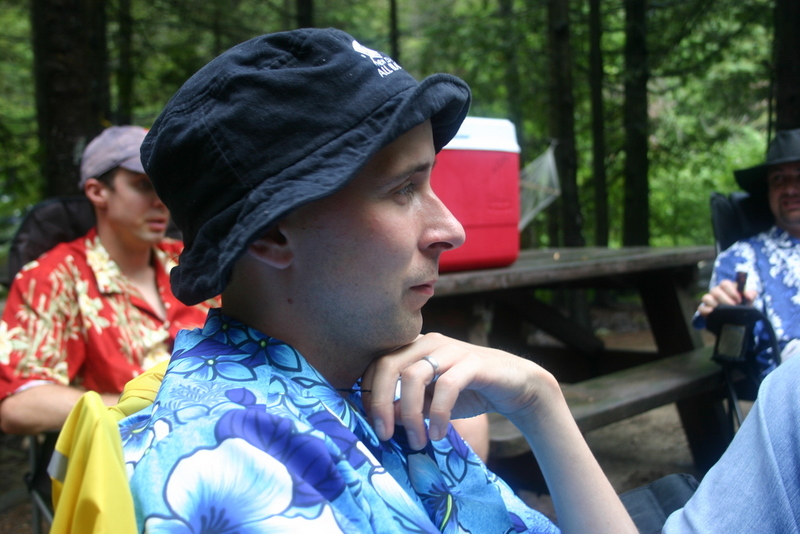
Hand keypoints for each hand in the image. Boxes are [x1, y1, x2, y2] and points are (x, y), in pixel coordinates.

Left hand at [360, 332, 557, 449]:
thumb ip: (405, 405)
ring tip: (417, 441)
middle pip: (388, 365)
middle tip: (384, 435)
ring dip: (409, 414)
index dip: (367, 393)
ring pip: (413, 377)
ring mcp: (450, 349)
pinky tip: (437, 434)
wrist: (515, 387)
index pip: (377, 362)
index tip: (371, 423)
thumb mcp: (429, 402)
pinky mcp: (473, 362)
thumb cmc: (467, 393)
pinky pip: (446, 386)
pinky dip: (437, 414)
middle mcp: (428, 341)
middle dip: (379, 403)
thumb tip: (381, 418)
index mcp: (413, 347)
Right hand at [697, 279, 757, 316]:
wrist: (737, 318)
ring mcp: (709, 300)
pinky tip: (713, 313)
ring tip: (723, 311)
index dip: (731, 291)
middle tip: (733, 307)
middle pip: (715, 291)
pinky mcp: (705, 309)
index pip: (725, 283)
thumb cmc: (741, 305)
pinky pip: (701, 308)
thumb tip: (748, 295)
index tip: (739, 300)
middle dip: (725, 300)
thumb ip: (751, 295)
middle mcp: (716, 292)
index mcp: (726, 287)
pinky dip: (706, 310)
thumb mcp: (748, 300)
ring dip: (715, 304)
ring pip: (706, 298)